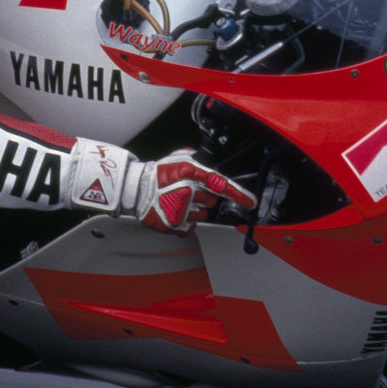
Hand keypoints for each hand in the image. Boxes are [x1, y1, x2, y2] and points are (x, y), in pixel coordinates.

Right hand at [133, 149, 257, 234]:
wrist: (135, 190)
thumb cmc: (155, 174)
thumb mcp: (176, 160)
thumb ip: (195, 160)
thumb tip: (208, 165)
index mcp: (190, 174)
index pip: (221, 185)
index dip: (238, 194)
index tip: (250, 202)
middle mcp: (187, 192)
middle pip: (212, 201)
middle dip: (205, 198)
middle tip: (189, 194)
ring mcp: (181, 210)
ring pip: (202, 215)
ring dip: (195, 210)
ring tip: (179, 202)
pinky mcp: (174, 225)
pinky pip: (191, 227)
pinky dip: (186, 223)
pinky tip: (176, 213)